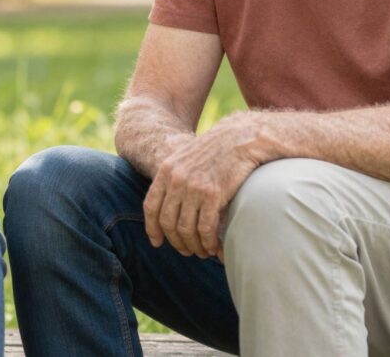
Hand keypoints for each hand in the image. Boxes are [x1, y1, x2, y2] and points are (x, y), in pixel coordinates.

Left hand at [143, 120, 259, 259]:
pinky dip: (208, 242)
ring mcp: (193, 187)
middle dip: (176, 242)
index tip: (157, 242)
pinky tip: (214, 247)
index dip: (152, 228)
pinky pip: (205, 228)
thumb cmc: (215, 151)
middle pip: (168, 222)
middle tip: (187, 251)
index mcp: (166, 171)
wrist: (238, 138)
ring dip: (194, 246)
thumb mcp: (186, 160)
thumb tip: (170, 206)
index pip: (151, 206)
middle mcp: (176, 179)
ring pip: (186, 229)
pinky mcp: (213, 194)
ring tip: (203, 251)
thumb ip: (175, 179)